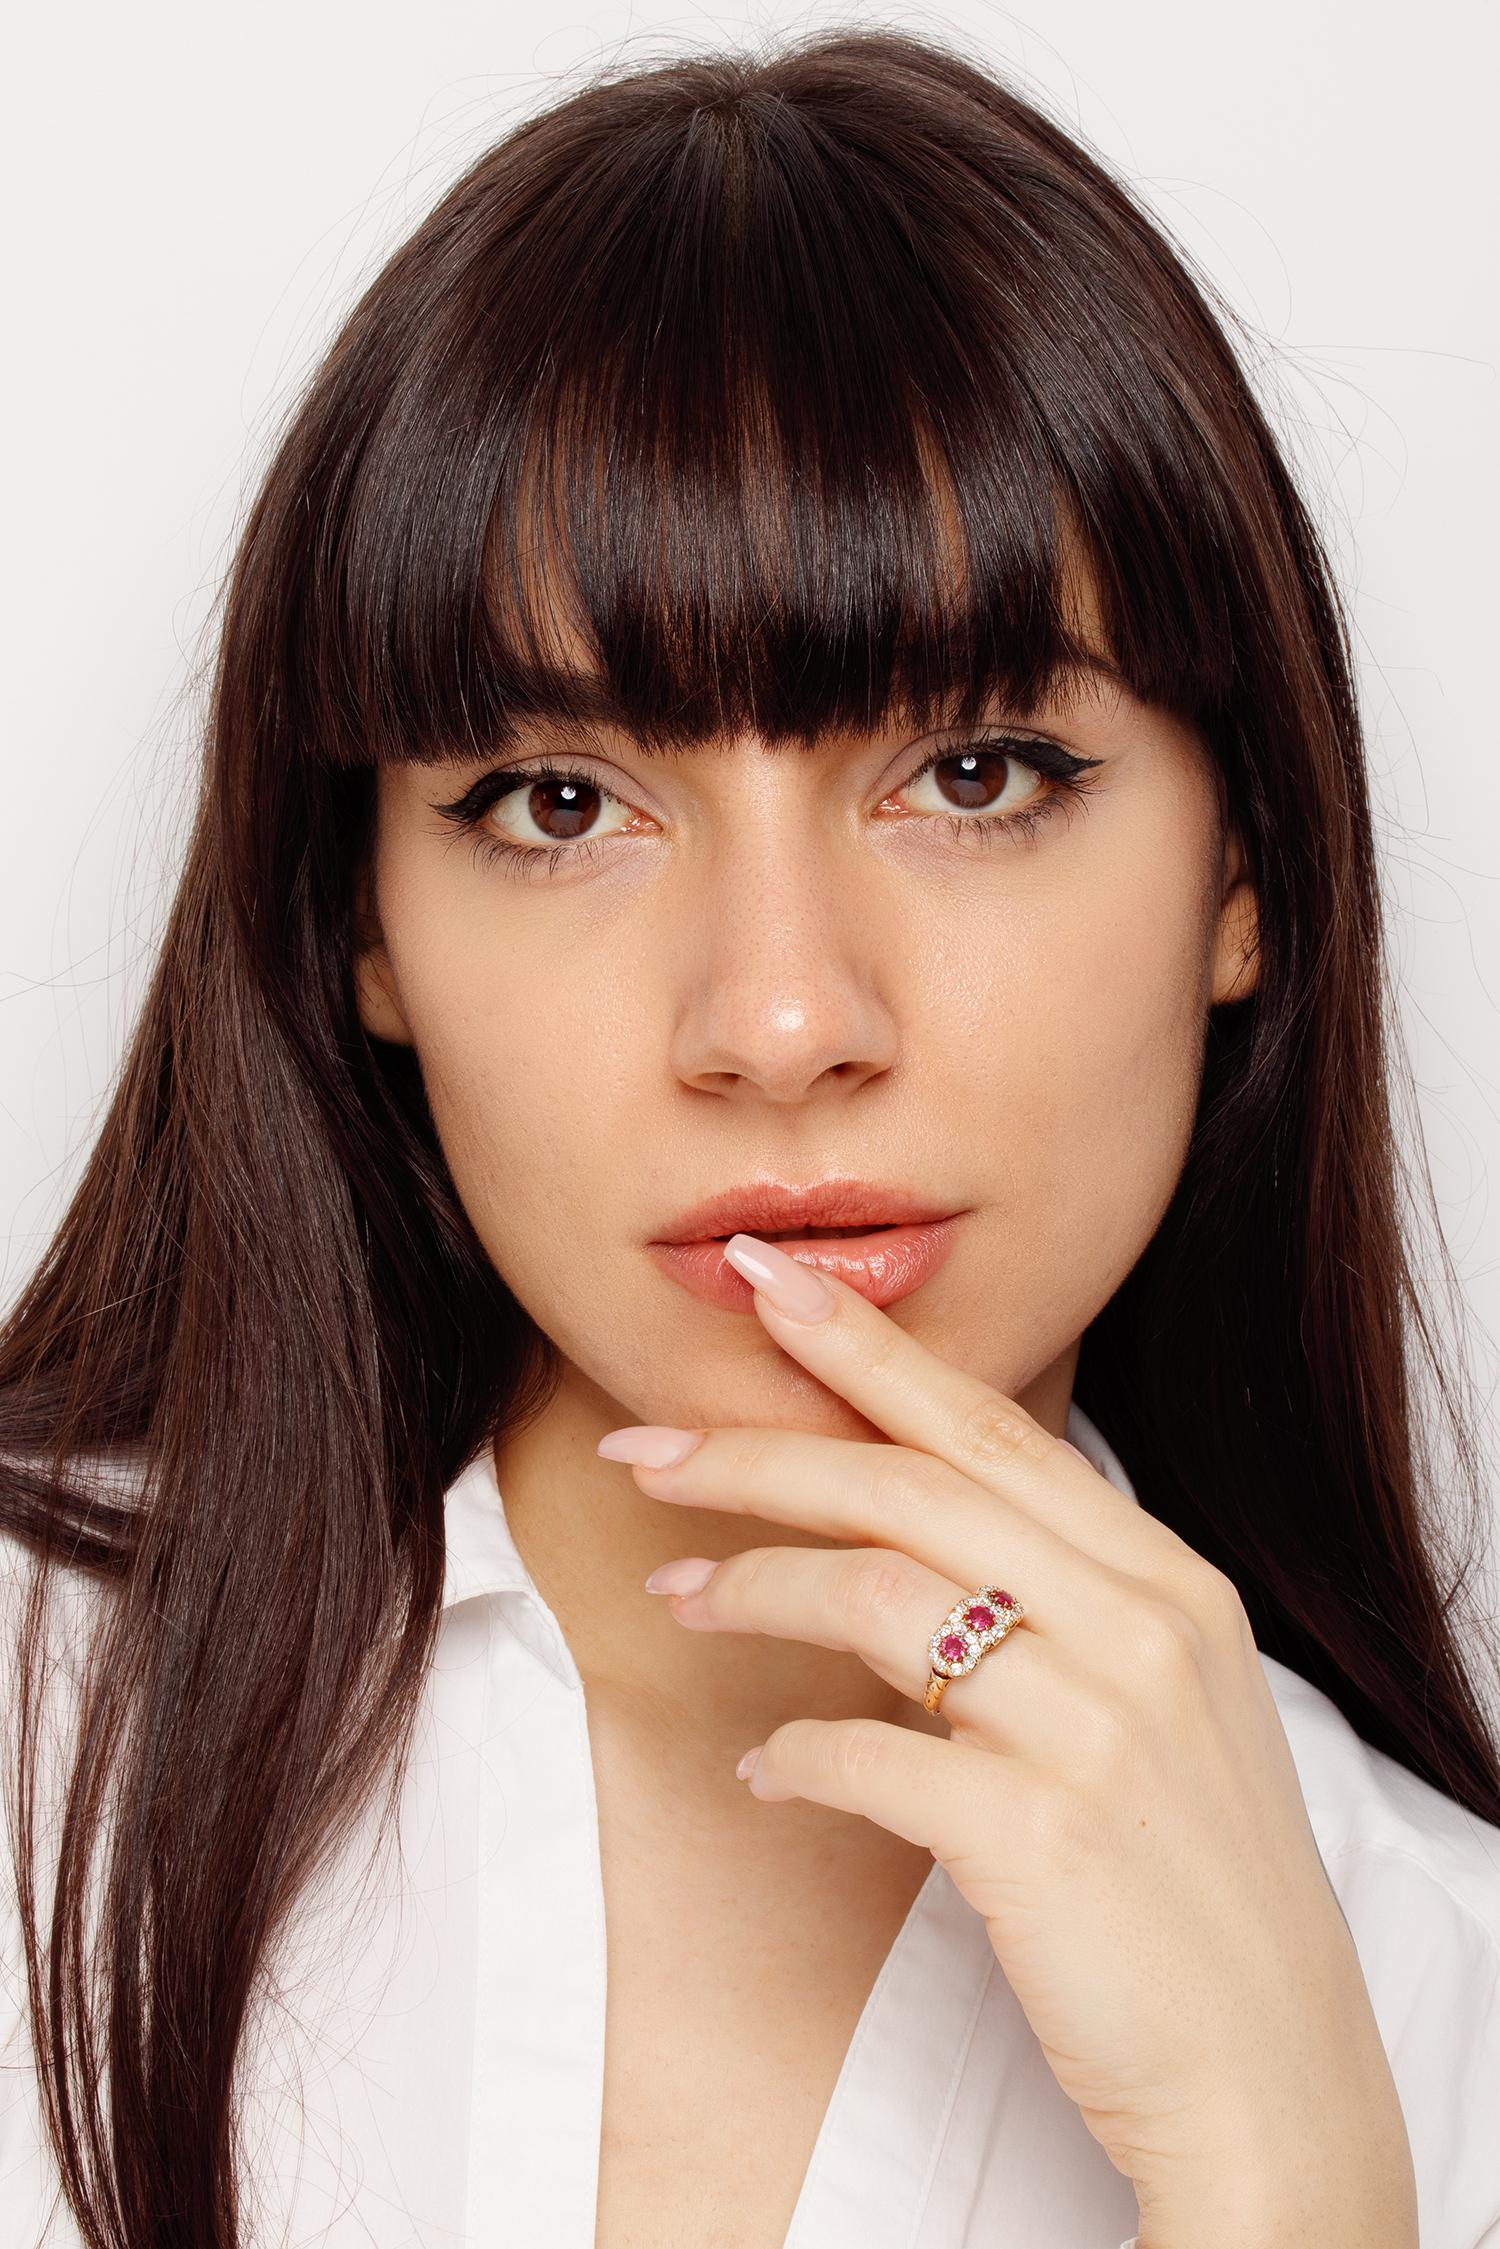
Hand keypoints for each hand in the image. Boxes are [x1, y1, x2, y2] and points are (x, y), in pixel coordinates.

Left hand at [597, 1235, 1418, 2244]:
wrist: (1271, 2072)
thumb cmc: (1194, 1880)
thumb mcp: (1167, 1700)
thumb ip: (1067, 1597)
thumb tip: (913, 1531)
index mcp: (1166, 1578)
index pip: (990, 1427)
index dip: (866, 1351)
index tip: (765, 1286)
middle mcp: (1141, 1627)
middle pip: (914, 1489)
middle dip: (763, 1453)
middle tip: (646, 1445)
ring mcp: (1098, 1728)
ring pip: (882, 1600)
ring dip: (755, 1586)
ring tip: (674, 1594)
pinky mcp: (1043, 1837)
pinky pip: (872, 1759)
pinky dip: (795, 1753)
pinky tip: (759, 1767)